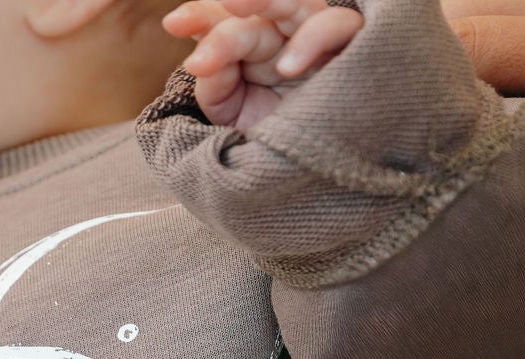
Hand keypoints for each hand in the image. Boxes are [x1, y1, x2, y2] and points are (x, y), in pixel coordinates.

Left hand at [167, 0, 366, 130]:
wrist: (305, 174)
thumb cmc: (267, 139)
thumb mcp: (230, 114)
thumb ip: (215, 82)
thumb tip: (202, 61)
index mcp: (251, 48)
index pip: (226, 20)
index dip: (202, 16)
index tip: (174, 24)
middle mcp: (284, 39)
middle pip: (260, 8)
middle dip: (233, 5)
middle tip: (200, 14)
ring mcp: (317, 42)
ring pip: (300, 5)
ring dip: (268, 2)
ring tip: (236, 12)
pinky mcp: (350, 53)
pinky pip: (342, 27)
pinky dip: (315, 38)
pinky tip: (288, 66)